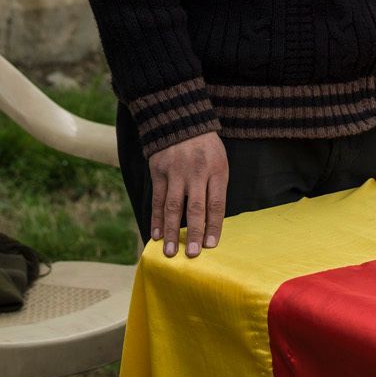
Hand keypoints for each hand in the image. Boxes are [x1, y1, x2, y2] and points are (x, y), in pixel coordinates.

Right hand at [145, 131, 228, 257]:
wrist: (182, 120)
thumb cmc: (206, 148)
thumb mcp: (220, 162)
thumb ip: (216, 188)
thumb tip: (210, 223)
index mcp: (216, 170)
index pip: (216, 203)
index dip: (213, 226)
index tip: (210, 246)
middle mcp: (196, 171)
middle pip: (195, 208)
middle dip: (193, 233)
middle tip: (191, 255)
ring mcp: (176, 171)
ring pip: (173, 206)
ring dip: (170, 231)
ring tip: (169, 252)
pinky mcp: (159, 171)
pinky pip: (157, 199)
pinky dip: (156, 218)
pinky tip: (155, 235)